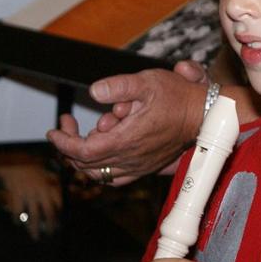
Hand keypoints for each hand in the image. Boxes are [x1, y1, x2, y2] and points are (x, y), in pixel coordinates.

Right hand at [0, 163, 61, 240]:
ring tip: (36, 236)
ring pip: (33, 214)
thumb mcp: (46, 172)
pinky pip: (17, 211)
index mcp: (49, 185)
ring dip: (34, 227)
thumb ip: (54, 182)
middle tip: (51, 233)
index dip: (60, 213)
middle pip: (48, 211)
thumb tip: (65, 189)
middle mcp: (40, 191)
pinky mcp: (15, 196)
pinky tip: (18, 224)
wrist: (14, 162)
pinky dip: (17, 218)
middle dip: (51, 224)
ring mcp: (27, 194)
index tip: (61, 221)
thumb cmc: (31, 167)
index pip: (58, 203)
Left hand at [46, 65, 207, 185]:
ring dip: (83, 160)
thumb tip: (94, 92)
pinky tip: (102, 155)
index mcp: (125, 140)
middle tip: (67, 126)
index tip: (56, 129)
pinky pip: (116, 178)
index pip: (81, 151)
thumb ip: (118, 86)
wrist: (204, 116)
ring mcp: (139, 166)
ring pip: (99, 175)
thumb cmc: (178, 98)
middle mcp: (130, 159)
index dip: (63, 141)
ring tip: (81, 139)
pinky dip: (101, 170)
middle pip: (86, 165)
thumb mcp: (147, 82)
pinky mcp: (147, 168)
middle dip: (69, 146)